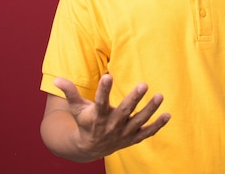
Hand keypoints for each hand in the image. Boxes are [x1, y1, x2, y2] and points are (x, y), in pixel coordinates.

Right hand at [53, 74, 170, 159]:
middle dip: (134, 99)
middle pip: (124, 112)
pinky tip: (167, 114)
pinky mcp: (132, 138)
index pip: (100, 102)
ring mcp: (123, 133)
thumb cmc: (85, 122)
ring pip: (139, 122)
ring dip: (150, 110)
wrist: (90, 148)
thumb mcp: (76, 108)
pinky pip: (147, 133)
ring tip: (160, 96)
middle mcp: (112, 126)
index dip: (103, 90)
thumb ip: (70, 92)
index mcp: (97, 117)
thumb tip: (57, 79)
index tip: (108, 76)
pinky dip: (157, 126)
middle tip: (143, 84)